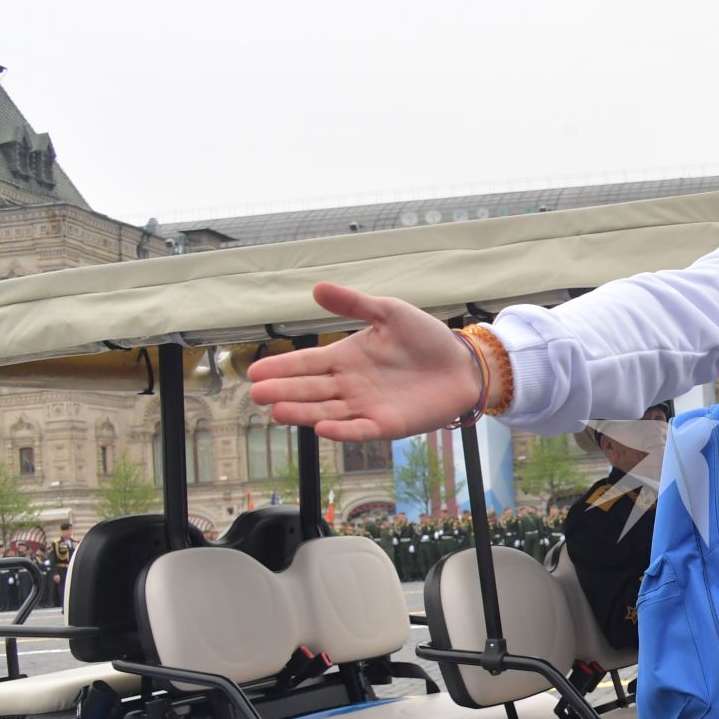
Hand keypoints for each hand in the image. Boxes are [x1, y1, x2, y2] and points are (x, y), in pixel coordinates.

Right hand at [247, 283, 481, 440]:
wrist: (463, 364)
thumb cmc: (426, 338)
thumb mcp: (389, 313)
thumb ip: (354, 303)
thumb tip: (317, 288)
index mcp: (345, 358)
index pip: (306, 363)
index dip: (281, 367)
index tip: (254, 371)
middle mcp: (349, 384)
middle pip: (309, 390)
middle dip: (283, 392)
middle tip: (257, 394)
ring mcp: (366, 406)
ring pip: (327, 411)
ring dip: (303, 413)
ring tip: (278, 412)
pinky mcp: (387, 424)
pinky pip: (360, 429)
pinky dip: (342, 430)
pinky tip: (322, 427)